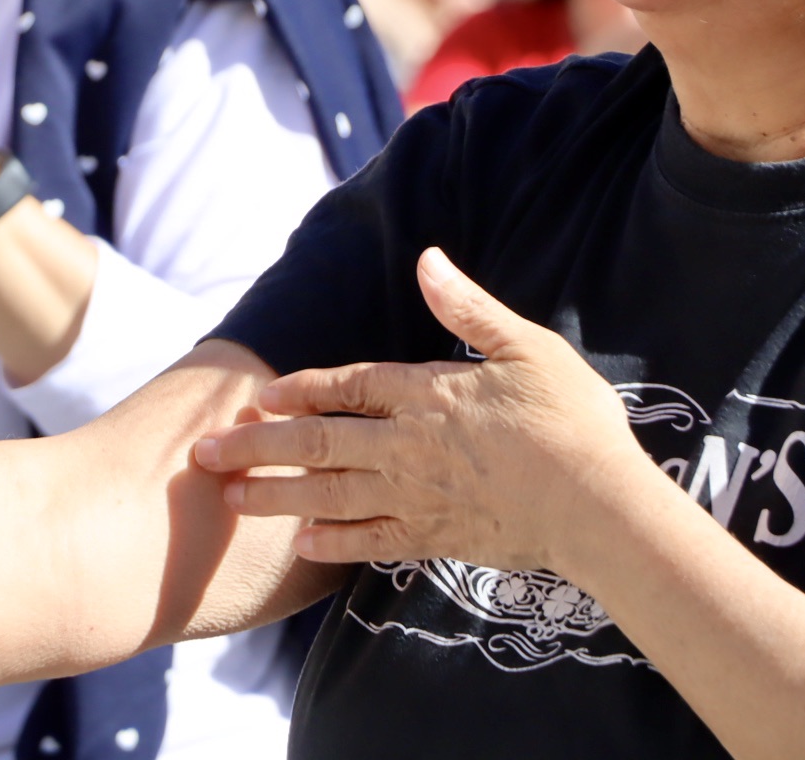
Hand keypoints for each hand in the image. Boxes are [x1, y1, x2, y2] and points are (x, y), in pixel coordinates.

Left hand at [192, 248, 645, 575]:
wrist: (601, 507)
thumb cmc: (572, 420)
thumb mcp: (526, 347)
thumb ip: (469, 307)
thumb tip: (428, 259)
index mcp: (427, 393)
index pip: (346, 386)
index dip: (297, 389)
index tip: (256, 397)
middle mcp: (407, 446)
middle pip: (316, 443)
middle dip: (255, 447)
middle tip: (203, 454)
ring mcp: (416, 497)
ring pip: (328, 494)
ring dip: (275, 495)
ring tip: (232, 497)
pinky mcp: (434, 539)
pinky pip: (369, 542)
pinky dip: (332, 542)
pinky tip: (303, 543)